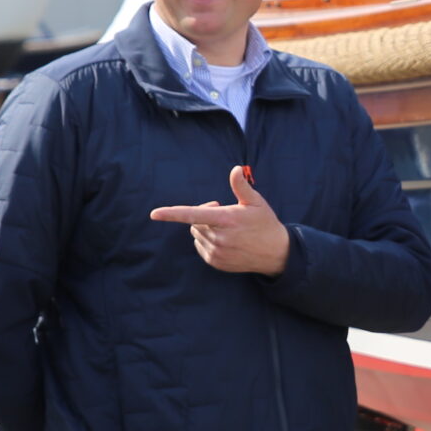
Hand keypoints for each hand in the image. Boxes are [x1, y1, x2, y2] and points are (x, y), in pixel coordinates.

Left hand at [150, 164, 290, 275]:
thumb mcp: (256, 202)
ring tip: (227, 230)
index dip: (172, 214)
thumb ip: (241, 186)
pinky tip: (226, 241)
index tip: (154, 214)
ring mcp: (216, 252)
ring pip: (196, 234)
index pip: (193, 215)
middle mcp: (219, 238)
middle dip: (203, 216)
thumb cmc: (265, 223)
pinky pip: (200, 246)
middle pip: (194, 222)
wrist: (275, 253)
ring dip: (205, 229)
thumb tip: (236, 169)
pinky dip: (207, 241)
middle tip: (222, 214)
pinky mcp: (215, 261)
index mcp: (226, 219)